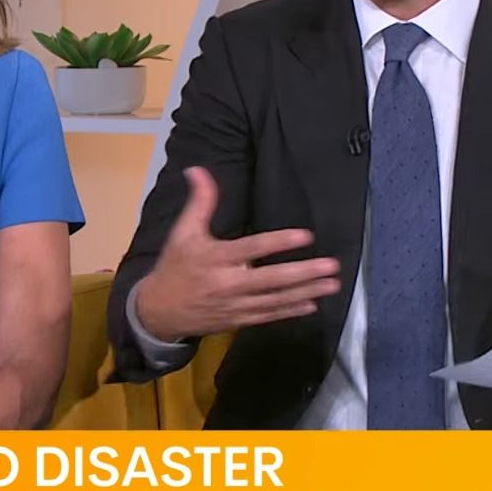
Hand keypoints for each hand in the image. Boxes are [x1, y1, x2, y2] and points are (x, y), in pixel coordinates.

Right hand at [135, 166, 341, 341]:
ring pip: (276, 299)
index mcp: (215, 258)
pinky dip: (291, 311)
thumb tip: (197, 169)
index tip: (306, 236)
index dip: (278, 242)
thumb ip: (199, 202)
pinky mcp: (239, 320)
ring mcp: (236, 305)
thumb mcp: (183, 232)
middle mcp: (228, 284)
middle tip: (331, 266)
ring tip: (331, 283)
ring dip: (306, 292)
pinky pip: (269, 316)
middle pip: (271, 279)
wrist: (159, 311)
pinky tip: (312, 304)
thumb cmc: (175, 266)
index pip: (251, 248)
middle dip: (303, 273)